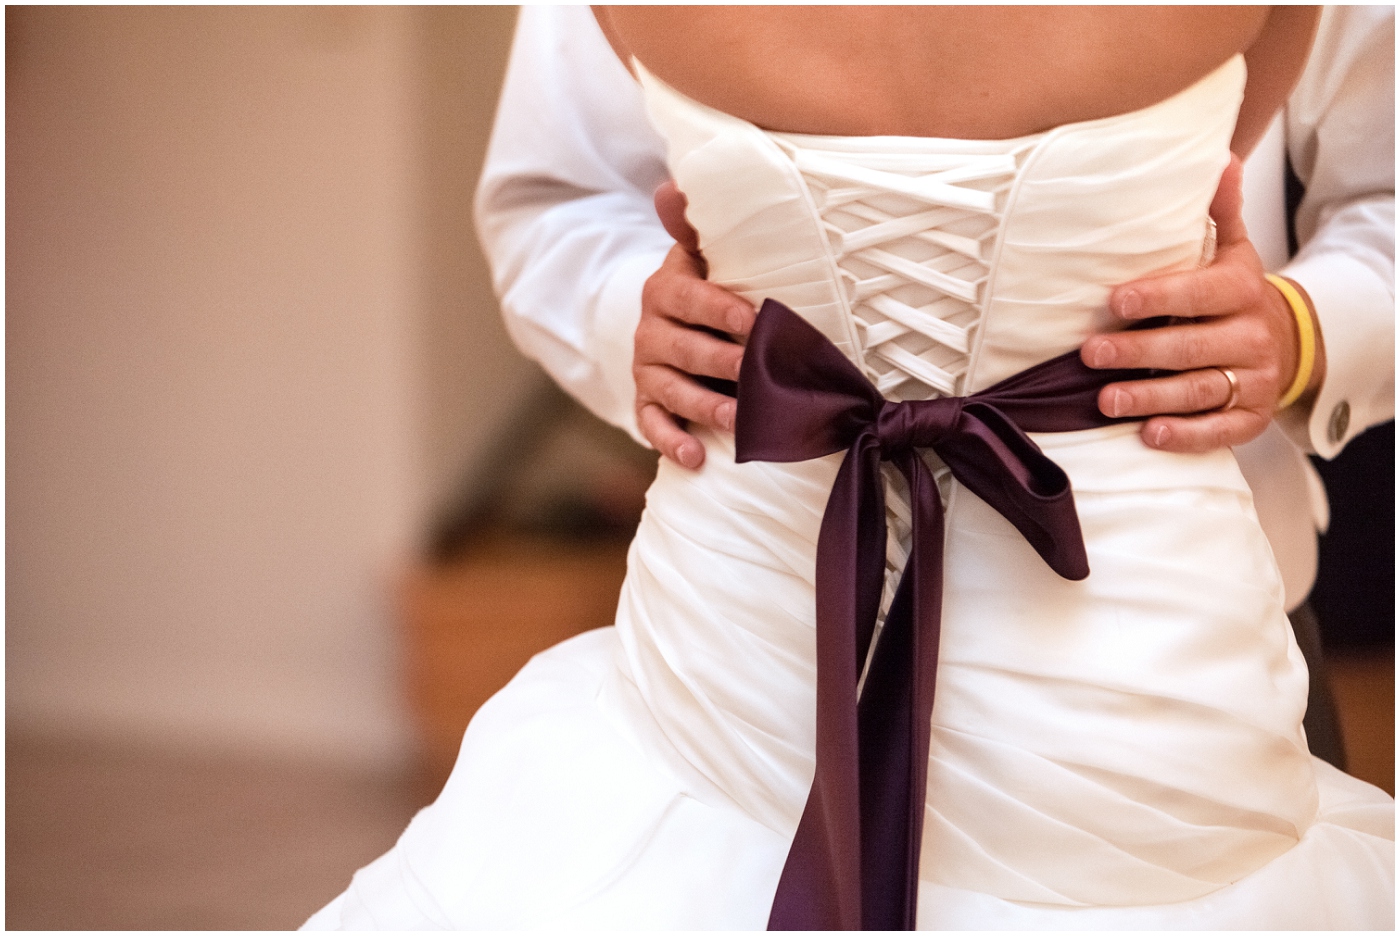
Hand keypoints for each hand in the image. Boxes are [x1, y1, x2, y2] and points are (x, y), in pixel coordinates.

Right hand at [635, 181, 756, 468]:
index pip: (689, 297)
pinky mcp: (647, 404)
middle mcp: (651, 331)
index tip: (755, 319)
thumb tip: (671, 187)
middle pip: (683, 349)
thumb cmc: (710, 288)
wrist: (682, 323)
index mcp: (666, 289)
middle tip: (755, 374)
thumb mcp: (705, 255)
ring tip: (737, 420)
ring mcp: (648, 371)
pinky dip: (671, 443)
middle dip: (721, 362)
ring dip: (704, 407)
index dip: (720, 308)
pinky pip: (652, 425)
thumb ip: (696, 227)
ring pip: (671, 390)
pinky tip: (695, 459)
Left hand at [1080, 155, 1323, 452]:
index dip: (1158, 297)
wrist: (1287, 342)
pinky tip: (1148, 433)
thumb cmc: (1235, 295)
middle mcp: (1252, 335)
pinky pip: (1219, 431)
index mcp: (1242, 289)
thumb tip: (1221, 160)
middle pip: (1192, 346)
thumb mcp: (1233, 251)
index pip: (1200, 293)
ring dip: (1149, 397)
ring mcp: (1255, 379)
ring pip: (1199, 390)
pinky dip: (1184, 435)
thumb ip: (1220, 212)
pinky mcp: (1251, 418)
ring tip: (1105, 400)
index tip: (1114, 301)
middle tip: (1090, 353)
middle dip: (1138, 352)